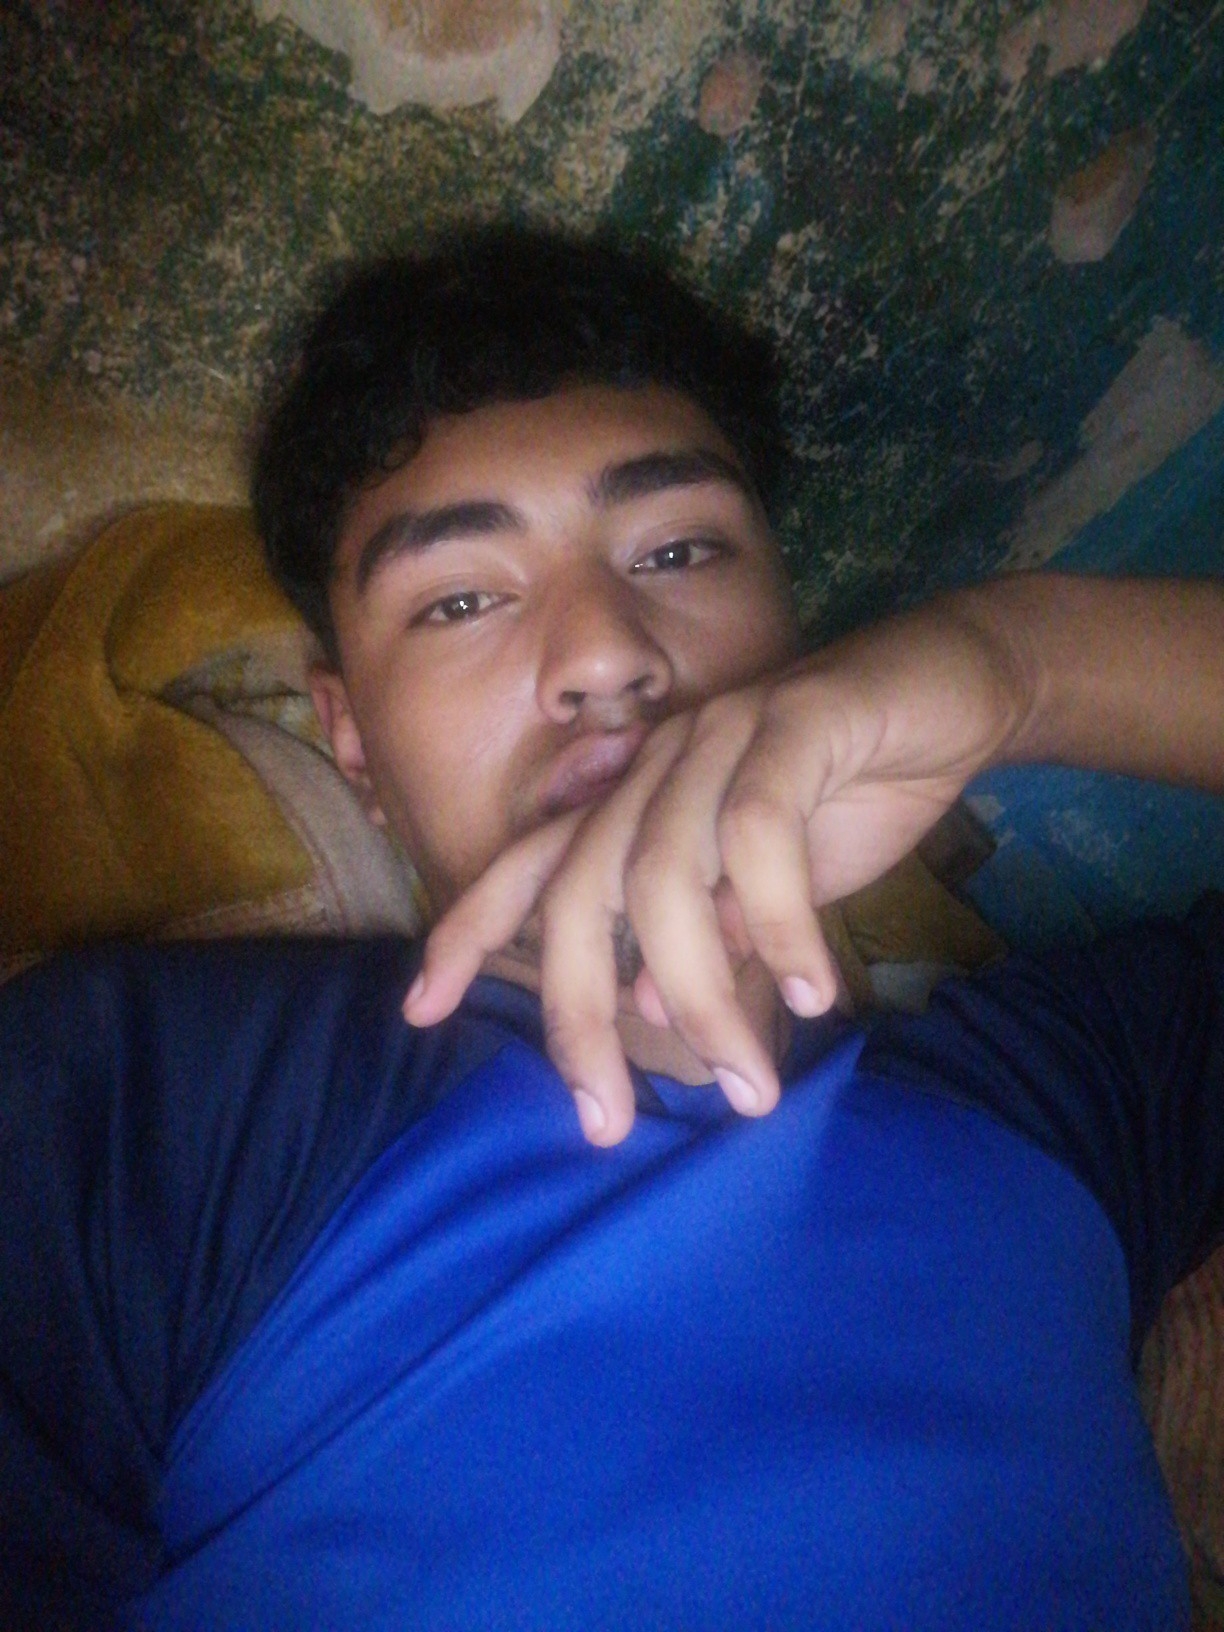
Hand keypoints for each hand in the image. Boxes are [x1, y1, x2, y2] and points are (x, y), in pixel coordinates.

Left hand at [405, 591, 1028, 1141]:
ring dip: (697, 996)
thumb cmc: (845, 795)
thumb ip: (705, 942)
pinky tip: (814, 990)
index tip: (417, 1012)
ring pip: (664, 877)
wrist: (946, 693)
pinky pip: (759, 833)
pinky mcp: (792, 723)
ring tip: (746, 1083)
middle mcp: (656, 767)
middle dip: (576, 1013)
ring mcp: (717, 738)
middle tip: (603, 1121)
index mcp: (637, 802)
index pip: (530, 866)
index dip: (465, 931)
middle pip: (578, 892)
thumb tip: (648, 1013)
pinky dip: (778, 922)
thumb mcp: (764, 891)